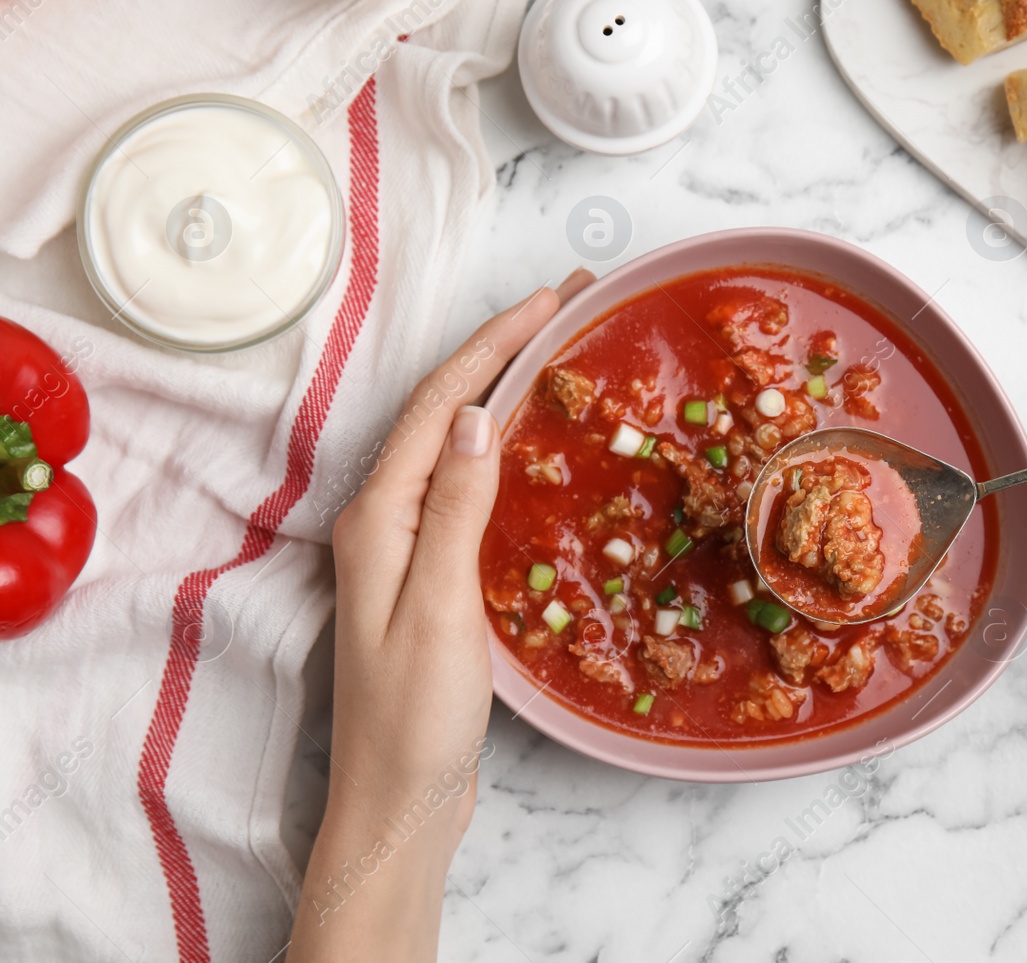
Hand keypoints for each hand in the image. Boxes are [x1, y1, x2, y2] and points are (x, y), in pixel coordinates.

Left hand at [289, 271, 590, 961]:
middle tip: (571, 306)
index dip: (494, 343)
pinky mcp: (431, 575)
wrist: (397, 804)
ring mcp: (406, 548)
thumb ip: (454, 510)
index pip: (439, 404)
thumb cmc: (414, 721)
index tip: (552, 298)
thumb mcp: (439, 611)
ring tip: (563, 354)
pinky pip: (469, 486)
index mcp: (379, 519)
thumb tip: (474, 415)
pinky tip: (543, 448)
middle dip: (502, 351)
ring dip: (505, 390)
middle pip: (443, 411)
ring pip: (457, 444)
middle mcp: (384, 521)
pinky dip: (507, 449)